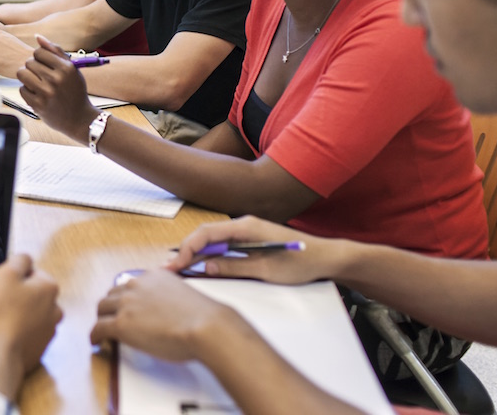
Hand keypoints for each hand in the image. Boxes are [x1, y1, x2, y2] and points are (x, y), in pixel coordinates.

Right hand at [0, 253, 61, 400]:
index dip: (14, 279)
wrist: (0, 355)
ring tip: (2, 322)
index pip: (32, 273)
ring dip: (20, 316)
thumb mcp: (5, 274)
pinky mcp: (41, 349)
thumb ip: (20, 260)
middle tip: (0, 305)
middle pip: (33, 295)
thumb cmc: (0, 312)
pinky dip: (20, 334)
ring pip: (32, 315)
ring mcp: (50, 331)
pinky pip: (29, 334)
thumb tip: (26, 260)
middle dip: (18, 298)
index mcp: (50, 287)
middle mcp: (56, 308)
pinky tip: (7, 336)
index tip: (3, 289)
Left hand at [16, 34, 97, 141]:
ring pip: (22, 74)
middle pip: (29, 62)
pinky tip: (37, 94)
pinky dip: (27, 91)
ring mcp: (46, 93)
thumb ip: (55, 51)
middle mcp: (56, 80)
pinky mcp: (38, 105)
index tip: (44, 65)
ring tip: (36, 83)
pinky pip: (22, 89)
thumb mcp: (71, 69)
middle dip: (32, 67)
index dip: (39, 57)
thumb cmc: (75, 92)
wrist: (79, 119)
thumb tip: (37, 37)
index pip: (39, 52)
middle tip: (41, 76)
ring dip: (27, 77)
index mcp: (66, 68)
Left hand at [91, 269, 233, 360]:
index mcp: (154, 276)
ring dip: (102, 318)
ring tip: (103, 330)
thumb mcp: (184, 295)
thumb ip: (170, 296)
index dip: (126, 298)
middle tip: (112, 318)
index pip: (130, 284)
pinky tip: (96, 342)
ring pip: (102, 308)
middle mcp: (137, 285)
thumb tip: (167, 309)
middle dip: (111, 306)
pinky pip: (99, 328)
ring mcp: (127, 304)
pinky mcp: (121, 324)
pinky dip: (95, 335)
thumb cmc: (203, 317)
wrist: (205, 327)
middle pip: (112, 294)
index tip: (126, 306)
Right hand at [168, 216, 335, 283]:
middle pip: (206, 235)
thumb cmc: (300, 262)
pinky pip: (223, 245)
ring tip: (179, 271)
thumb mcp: (266, 270)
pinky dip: (209, 256)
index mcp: (246, 226)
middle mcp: (243, 225)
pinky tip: (200, 267)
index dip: (188, 248)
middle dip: (186, 251)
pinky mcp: (250, 241)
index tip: (177, 265)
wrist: (326, 258)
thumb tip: (205, 267)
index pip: (207, 233)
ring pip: (213, 240)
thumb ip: (234, 267)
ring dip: (196, 254)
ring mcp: (246, 232)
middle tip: (170, 271)